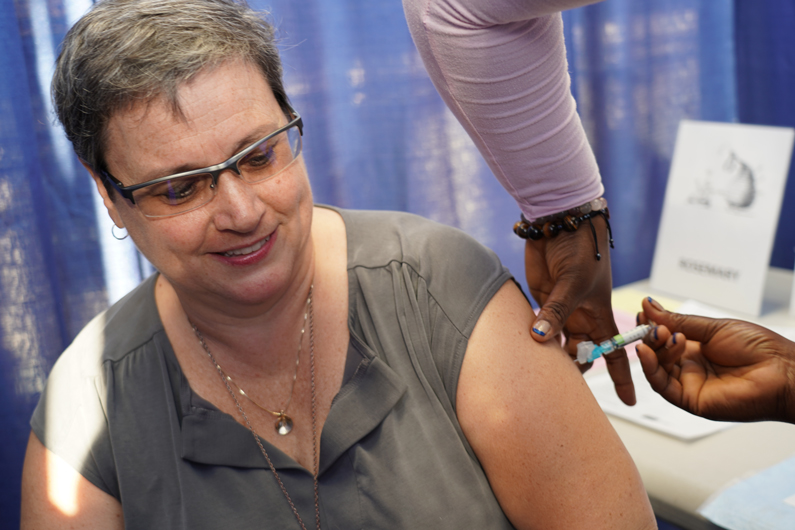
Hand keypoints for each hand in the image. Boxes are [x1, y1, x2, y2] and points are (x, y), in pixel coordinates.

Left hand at [524, 215, 634, 405]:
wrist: (560, 221)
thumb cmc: (580, 248)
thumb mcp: (572, 282)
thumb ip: (555, 312)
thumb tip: (539, 339)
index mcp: (599, 313)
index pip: (615, 352)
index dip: (623, 377)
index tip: (628, 402)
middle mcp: (581, 315)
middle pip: (582, 353)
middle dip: (577, 370)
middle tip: (563, 389)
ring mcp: (560, 309)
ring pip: (559, 343)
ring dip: (552, 356)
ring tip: (543, 376)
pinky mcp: (541, 300)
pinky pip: (539, 326)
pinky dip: (534, 338)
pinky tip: (526, 349)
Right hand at [637, 297, 794, 422]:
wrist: (784, 371)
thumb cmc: (760, 349)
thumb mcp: (714, 327)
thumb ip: (679, 321)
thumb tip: (650, 306)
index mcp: (696, 349)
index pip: (662, 338)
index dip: (651, 326)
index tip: (644, 312)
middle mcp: (690, 367)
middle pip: (656, 353)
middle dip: (651, 337)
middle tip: (655, 325)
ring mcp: (689, 384)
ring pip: (656, 369)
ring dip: (653, 350)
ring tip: (661, 334)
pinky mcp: (690, 400)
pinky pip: (662, 386)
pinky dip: (650, 369)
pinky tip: (647, 352)